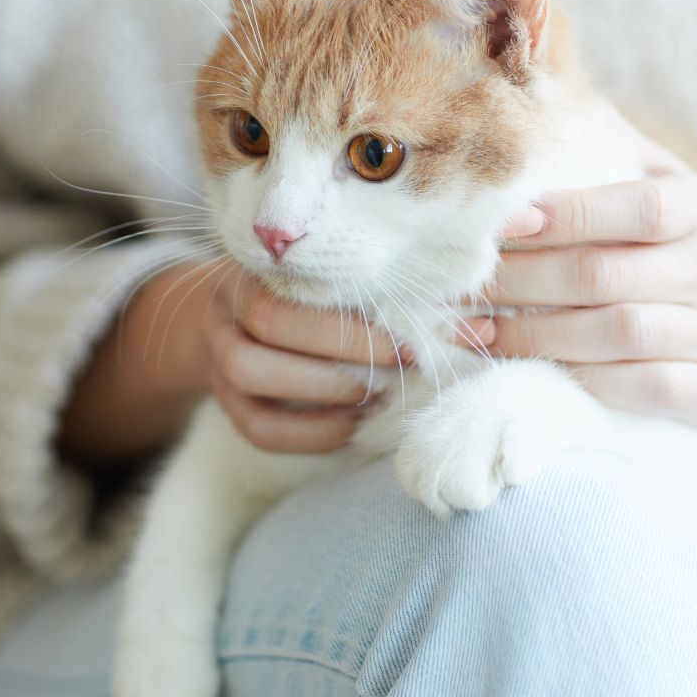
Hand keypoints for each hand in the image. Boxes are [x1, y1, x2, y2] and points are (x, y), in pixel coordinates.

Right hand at [59, 260, 401, 462]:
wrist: (232, 316)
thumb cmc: (310, 296)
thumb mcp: (339, 281)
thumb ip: (392, 295)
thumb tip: (480, 328)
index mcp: (265, 262)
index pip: (301, 279)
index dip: (358, 316)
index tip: (414, 338)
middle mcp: (229, 302)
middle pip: (270, 321)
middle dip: (345, 347)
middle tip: (401, 364)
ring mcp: (216, 351)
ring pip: (248, 371)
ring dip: (320, 388)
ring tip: (372, 395)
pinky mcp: (221, 400)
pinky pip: (256, 427)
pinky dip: (307, 434)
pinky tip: (349, 427)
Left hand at [470, 111, 696, 460]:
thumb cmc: (690, 247)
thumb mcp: (670, 186)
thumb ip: (613, 148)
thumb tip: (539, 98)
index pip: (635, 208)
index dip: (568, 215)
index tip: (502, 224)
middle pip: (606, 277)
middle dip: (524, 282)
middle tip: (463, 286)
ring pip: (617, 336)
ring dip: (535, 336)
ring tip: (476, 331)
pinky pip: (640, 390)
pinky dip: (580, 381)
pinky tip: (529, 371)